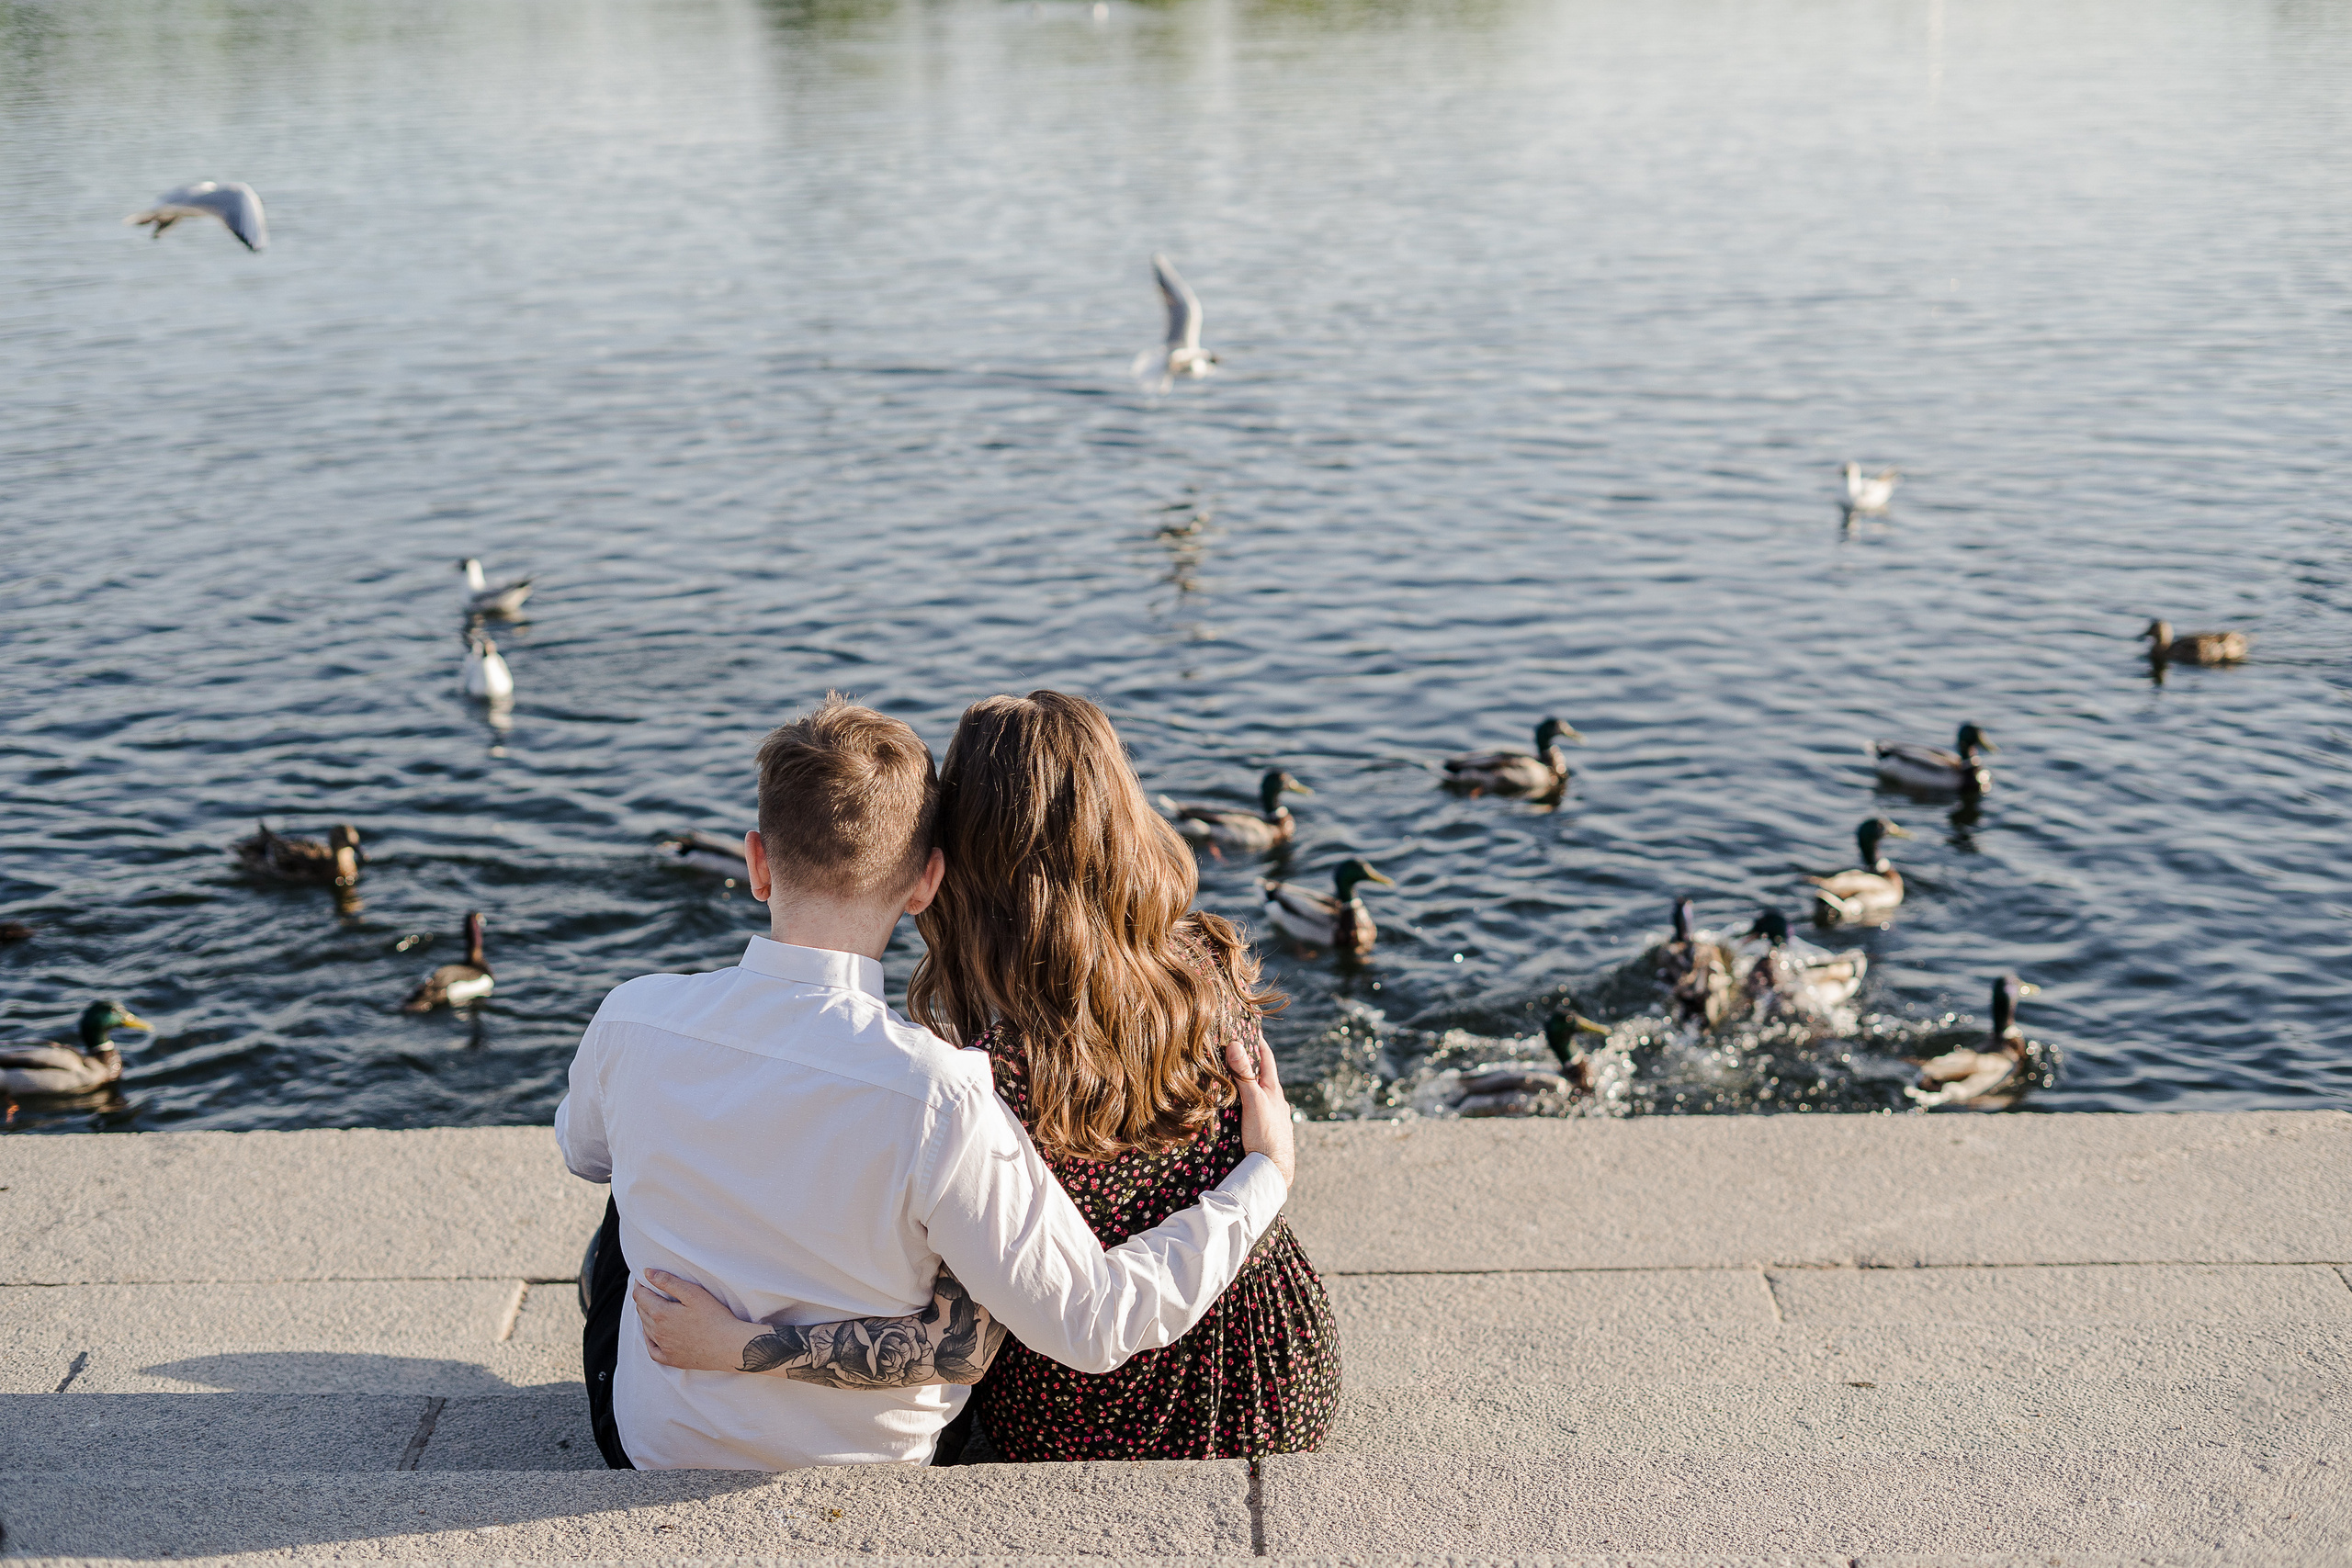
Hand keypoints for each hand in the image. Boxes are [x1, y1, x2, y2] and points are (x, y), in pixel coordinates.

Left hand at [633, 1269, 760, 1371]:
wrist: (728, 1346)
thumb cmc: (715, 1317)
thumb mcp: (693, 1293)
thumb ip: (668, 1282)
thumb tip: (647, 1273)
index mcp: (660, 1314)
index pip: (640, 1297)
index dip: (639, 1285)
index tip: (643, 1279)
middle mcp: (658, 1332)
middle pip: (641, 1311)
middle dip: (643, 1299)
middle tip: (650, 1290)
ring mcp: (664, 1347)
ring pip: (646, 1329)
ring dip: (646, 1316)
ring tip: (654, 1307)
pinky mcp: (671, 1359)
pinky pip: (652, 1350)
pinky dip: (649, 1339)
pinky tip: (653, 1335)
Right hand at [1225, 1028, 1294, 1186]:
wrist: (1272, 1171)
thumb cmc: (1266, 1135)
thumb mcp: (1254, 1102)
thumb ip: (1245, 1076)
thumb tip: (1235, 1045)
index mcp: (1274, 1091)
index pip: (1266, 1059)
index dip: (1258, 1043)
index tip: (1250, 1029)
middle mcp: (1275, 1103)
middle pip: (1261, 1078)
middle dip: (1248, 1066)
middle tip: (1231, 1053)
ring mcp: (1270, 1119)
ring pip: (1256, 1098)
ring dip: (1245, 1090)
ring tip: (1227, 1083)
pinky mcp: (1263, 1133)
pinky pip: (1253, 1114)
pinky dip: (1244, 1107)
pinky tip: (1234, 1113)